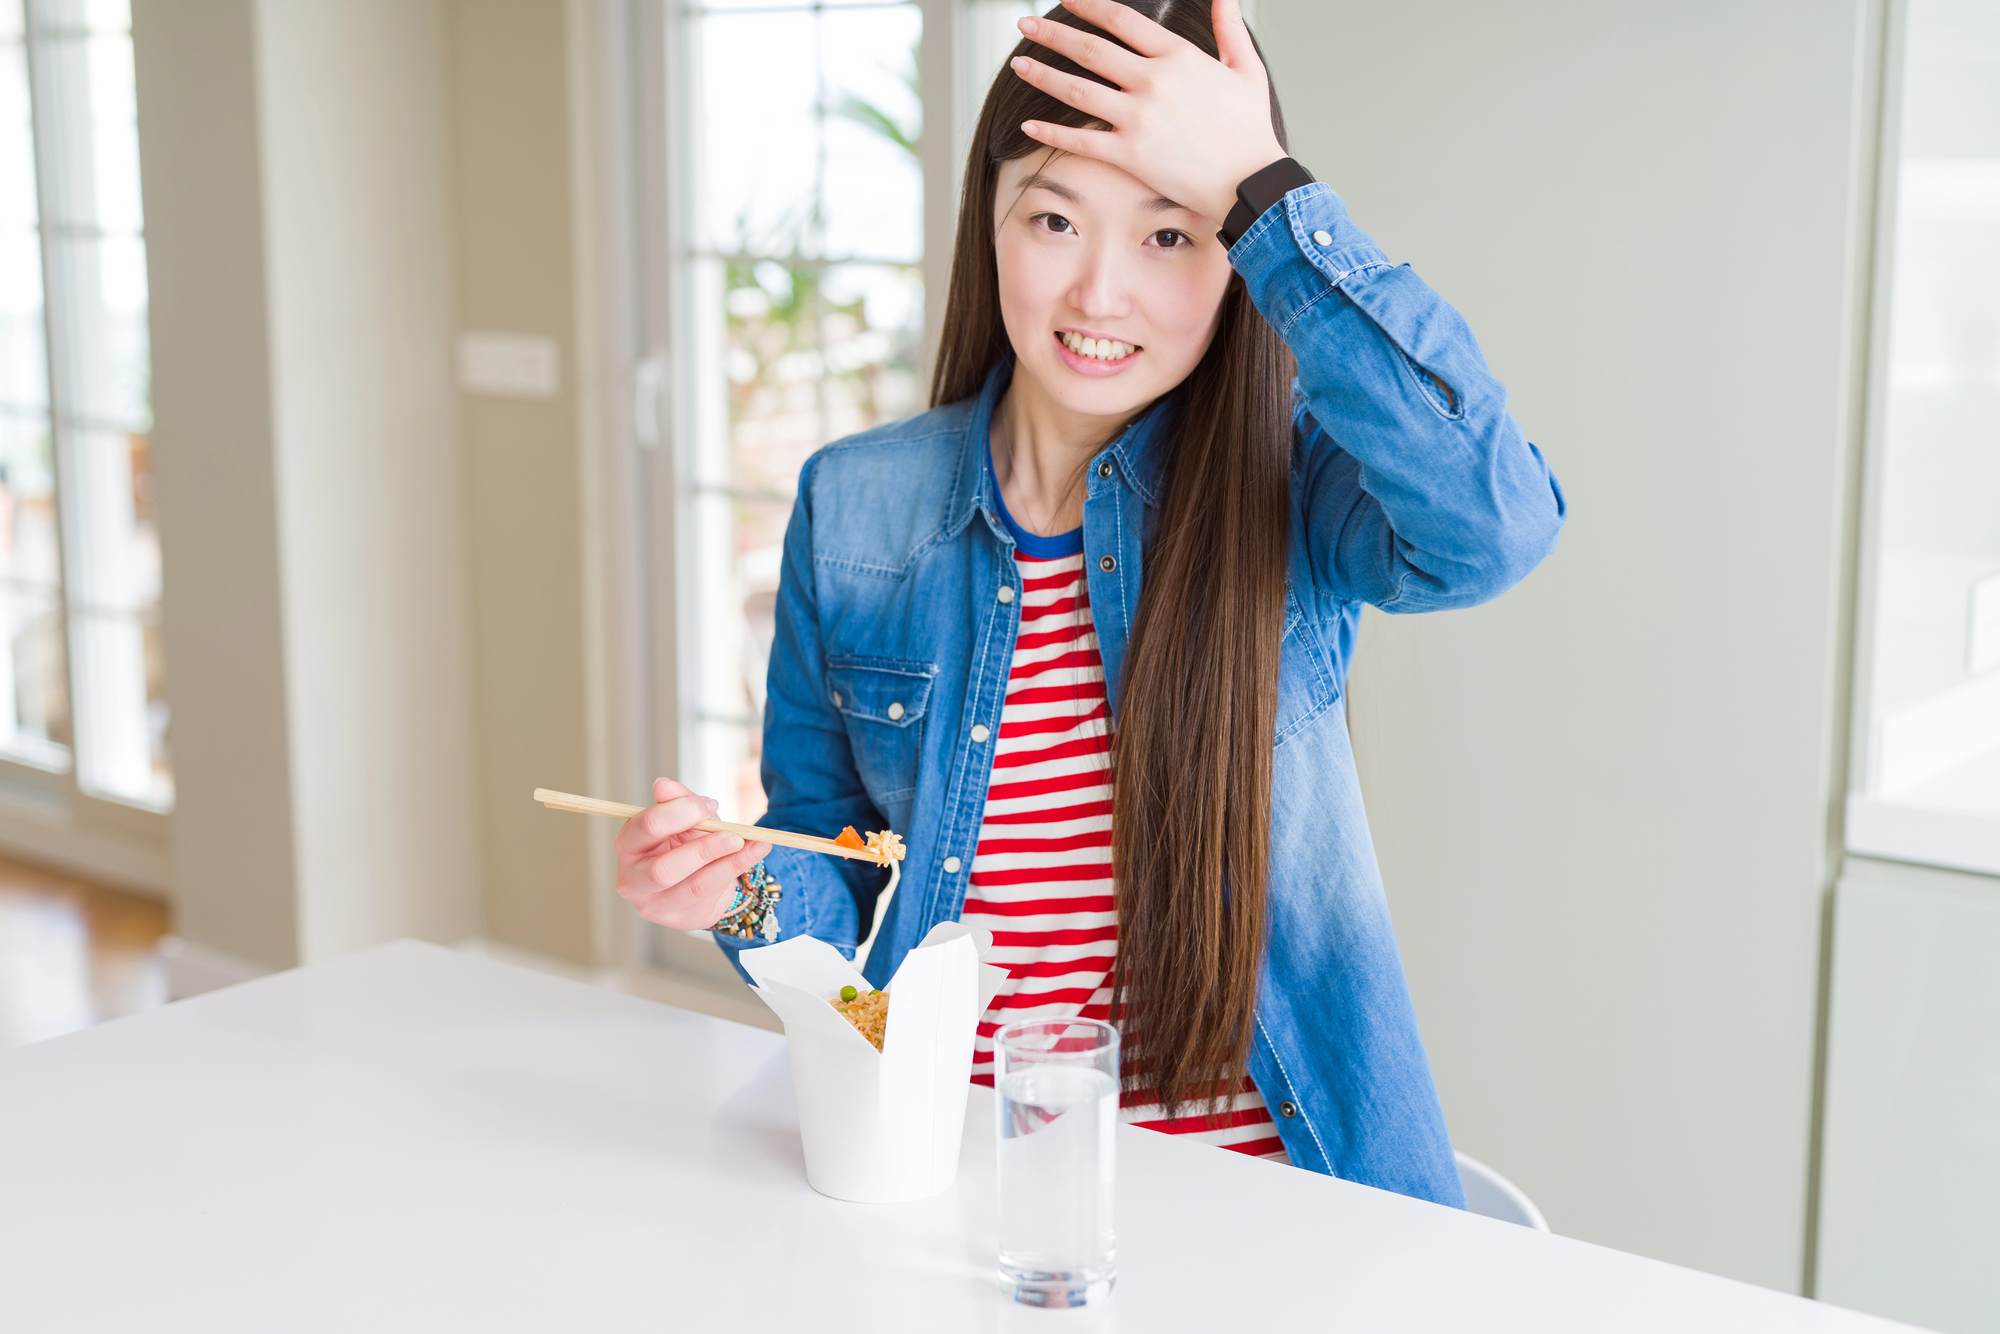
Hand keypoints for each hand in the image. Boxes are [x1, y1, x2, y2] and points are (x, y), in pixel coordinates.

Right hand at [614, 779, 772, 929]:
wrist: (700, 878)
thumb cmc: (686, 842)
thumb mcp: (684, 818)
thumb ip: (677, 801)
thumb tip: (662, 785)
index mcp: (628, 844)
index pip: (647, 827)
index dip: (680, 813)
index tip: (709, 805)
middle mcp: (632, 879)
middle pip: (663, 869)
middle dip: (703, 850)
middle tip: (734, 836)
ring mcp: (652, 904)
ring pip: (693, 886)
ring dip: (728, 863)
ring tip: (755, 845)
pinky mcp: (677, 919)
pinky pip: (710, 897)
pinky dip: (734, 873)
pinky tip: (752, 857)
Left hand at [1010, 0, 1286, 225]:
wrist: (1250, 181)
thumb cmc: (1250, 129)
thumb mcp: (1245, 68)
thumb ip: (1229, 27)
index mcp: (1178, 56)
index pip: (1122, 20)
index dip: (1089, 5)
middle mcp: (1153, 82)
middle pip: (1090, 50)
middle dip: (1053, 34)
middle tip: (1025, 23)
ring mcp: (1139, 118)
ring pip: (1078, 90)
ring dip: (1043, 74)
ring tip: (1019, 64)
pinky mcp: (1130, 155)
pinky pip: (1081, 140)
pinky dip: (1052, 131)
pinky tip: (1029, 123)